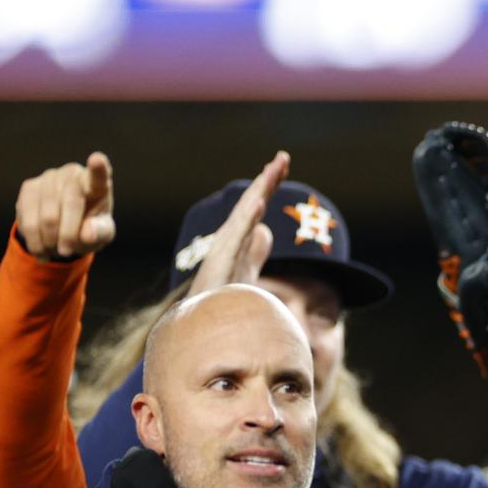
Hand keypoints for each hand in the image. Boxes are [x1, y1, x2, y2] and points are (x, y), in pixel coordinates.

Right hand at [15, 153, 114, 259]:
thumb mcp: (102, 234)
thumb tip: (87, 234)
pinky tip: (40, 249)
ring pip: (47, 215)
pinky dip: (34, 240)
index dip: (98, 168)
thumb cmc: (90, 228)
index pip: (98, 176)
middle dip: (68, 235)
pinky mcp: (29, 187)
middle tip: (67, 253)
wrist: (64, 229)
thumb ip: (100, 232)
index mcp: (96, 185)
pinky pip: (27, 218)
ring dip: (49, 240)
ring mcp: (49, 178)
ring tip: (55, 251)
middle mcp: (72, 174)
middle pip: (70, 204)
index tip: (97, 159)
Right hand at [191, 151, 289, 294]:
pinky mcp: (220, 266)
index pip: (256, 208)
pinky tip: (259, 202)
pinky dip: (247, 219)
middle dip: (267, 181)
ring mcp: (223, 253)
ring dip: (259, 192)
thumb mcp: (246, 272)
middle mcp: (229, 243)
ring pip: (244, 217)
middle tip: (283, 157)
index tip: (282, 164)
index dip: (269, 186)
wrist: (204, 330)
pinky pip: (236, 238)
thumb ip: (254, 252)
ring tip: (274, 170)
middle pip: (251, 205)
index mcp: (238, 242)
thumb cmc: (223, 302)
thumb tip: (264, 231)